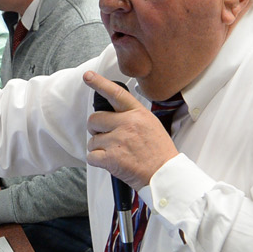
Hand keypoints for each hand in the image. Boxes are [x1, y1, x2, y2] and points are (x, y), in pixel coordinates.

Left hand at [85, 72, 178, 191]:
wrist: (164, 175)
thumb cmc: (159, 153)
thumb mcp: (151, 125)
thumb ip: (133, 117)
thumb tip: (114, 116)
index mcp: (137, 114)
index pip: (115, 93)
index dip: (99, 83)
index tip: (88, 76)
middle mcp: (127, 124)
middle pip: (94, 119)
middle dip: (95, 129)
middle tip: (105, 137)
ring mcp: (117, 140)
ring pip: (92, 140)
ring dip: (98, 148)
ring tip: (114, 153)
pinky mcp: (111, 157)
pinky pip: (91, 156)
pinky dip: (97, 161)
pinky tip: (110, 162)